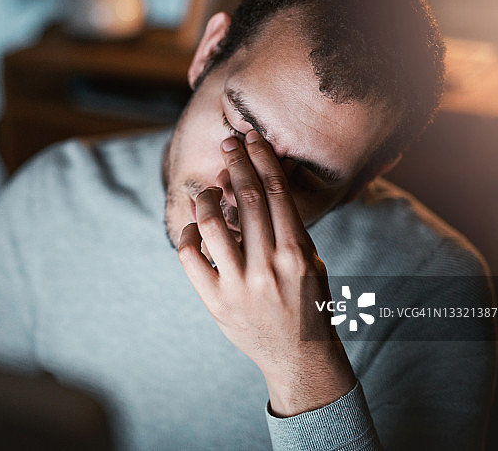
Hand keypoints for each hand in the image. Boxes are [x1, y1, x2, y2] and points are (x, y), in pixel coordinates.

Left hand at [178, 130, 354, 416]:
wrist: (299, 358)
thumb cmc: (306, 304)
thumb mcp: (310, 264)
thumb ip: (287, 229)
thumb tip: (257, 188)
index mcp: (297, 252)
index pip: (277, 192)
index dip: (262, 159)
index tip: (251, 138)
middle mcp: (269, 265)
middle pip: (248, 198)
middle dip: (236, 163)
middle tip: (228, 142)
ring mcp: (240, 284)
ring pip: (213, 223)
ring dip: (207, 197)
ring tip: (210, 189)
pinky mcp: (216, 300)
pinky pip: (190, 256)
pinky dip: (187, 234)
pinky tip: (193, 227)